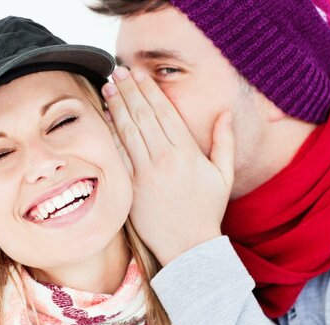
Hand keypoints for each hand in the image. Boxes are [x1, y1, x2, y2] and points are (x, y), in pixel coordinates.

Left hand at [102, 67, 234, 264]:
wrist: (188, 247)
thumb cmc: (207, 210)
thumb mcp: (222, 175)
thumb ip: (223, 142)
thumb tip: (225, 112)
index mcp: (187, 152)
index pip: (164, 112)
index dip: (149, 90)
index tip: (138, 74)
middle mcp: (164, 159)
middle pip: (142, 116)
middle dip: (128, 90)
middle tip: (117, 72)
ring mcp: (145, 174)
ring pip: (127, 132)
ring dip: (116, 106)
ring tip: (108, 87)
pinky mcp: (131, 188)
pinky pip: (118, 155)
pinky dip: (110, 134)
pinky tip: (104, 118)